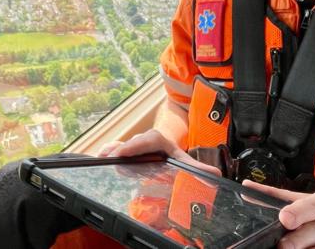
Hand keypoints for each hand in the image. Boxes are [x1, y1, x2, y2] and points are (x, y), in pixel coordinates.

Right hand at [97, 129, 220, 176]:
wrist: (162, 140)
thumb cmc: (170, 151)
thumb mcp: (183, 159)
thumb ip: (198, 168)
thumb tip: (217, 175)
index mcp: (157, 140)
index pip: (146, 140)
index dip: (134, 146)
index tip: (124, 152)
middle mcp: (143, 139)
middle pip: (131, 143)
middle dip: (121, 150)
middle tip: (111, 158)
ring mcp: (132, 143)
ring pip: (119, 145)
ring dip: (111, 151)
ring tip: (101, 158)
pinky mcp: (123, 148)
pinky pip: (112, 147)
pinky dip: (105, 152)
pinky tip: (97, 158)